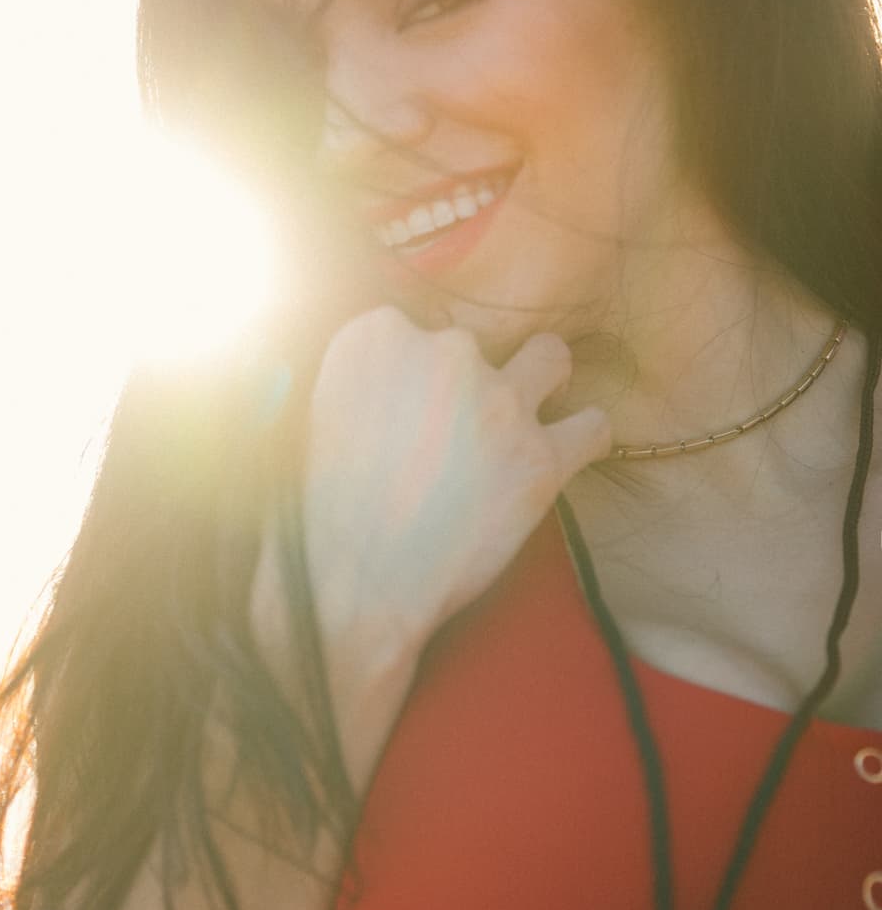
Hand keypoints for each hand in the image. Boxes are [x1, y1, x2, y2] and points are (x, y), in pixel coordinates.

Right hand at [286, 305, 611, 704]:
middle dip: (463, 384)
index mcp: (376, 337)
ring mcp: (499, 400)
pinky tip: (565, 454)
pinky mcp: (541, 456)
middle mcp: (444, 351)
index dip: (410, 371)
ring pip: (550, 357)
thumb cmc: (325, 511)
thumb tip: (396, 384)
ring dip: (540, 381)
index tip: (404, 408)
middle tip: (448, 438)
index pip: (408, 326)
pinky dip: (583, 439)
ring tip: (520, 420)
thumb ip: (361, 381)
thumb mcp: (316, 417)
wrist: (358, 583)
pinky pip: (593, 426)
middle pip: (471, 346)